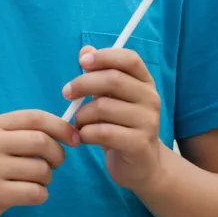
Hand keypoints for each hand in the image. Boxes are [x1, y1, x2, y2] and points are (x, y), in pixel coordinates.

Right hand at [0, 110, 79, 216]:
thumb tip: (70, 132)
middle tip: (54, 164)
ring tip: (34, 180)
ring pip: (42, 170)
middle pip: (42, 142)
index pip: (36, 118)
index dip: (61, 127)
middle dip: (58, 155)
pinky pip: (36, 193)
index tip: (74, 138)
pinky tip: (29, 194)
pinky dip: (40, 195)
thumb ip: (27, 132)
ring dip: (47, 178)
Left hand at [64, 45, 163, 192]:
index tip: (82, 62)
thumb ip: (98, 74)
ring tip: (78, 123)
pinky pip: (103, 132)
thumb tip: (85, 50)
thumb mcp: (109, 98)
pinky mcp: (139, 144)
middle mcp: (151, 99)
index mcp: (144, 82)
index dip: (104, 56)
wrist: (141, 165)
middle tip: (66, 94)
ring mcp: (148, 122)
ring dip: (81, 115)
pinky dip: (86, 133)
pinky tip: (83, 137)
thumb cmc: (119, 125)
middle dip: (82, 84)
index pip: (129, 59)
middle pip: (113, 79)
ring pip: (103, 107)